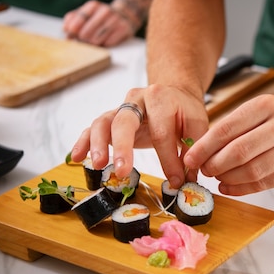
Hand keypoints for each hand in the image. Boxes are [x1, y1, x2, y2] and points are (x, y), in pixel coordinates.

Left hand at [63, 0, 136, 46]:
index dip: (71, 33)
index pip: (76, 22)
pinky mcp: (123, 30)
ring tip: (95, 40)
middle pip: (85, 33)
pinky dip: (105, 45)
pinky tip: (106, 40)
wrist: (126, 14)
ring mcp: (115, 20)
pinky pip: (108, 44)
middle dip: (83, 40)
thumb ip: (73, 20)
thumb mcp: (87, 13)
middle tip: (85, 40)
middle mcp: (104, 11)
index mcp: (93, 5)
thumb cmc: (102, 17)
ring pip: (95, 40)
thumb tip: (67, 33)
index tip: (71, 37)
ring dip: (93, 43)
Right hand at [70, 84, 209, 187]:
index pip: (161, 133)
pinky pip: (93, 128)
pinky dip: (83, 142)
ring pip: (103, 122)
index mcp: (161, 98)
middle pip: (124, 121)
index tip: (176, 181)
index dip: (168, 160)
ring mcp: (121, 107)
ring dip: (97, 144)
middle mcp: (137, 99)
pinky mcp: (111, 118)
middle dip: (122, 147)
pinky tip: (77, 158)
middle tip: (122, 171)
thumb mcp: (197, 125)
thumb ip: (193, 149)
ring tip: (98, 166)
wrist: (173, 92)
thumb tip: (188, 178)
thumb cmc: (185, 111)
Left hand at [183, 94, 273, 195]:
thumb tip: (203, 148)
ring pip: (252, 169)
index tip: (191, 157)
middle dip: (214, 164)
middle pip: (239, 151)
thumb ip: (239, 125)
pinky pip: (265, 183)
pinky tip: (230, 187)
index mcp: (268, 105)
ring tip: (217, 178)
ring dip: (228, 178)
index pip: (228, 128)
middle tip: (203, 170)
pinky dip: (243, 188)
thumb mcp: (266, 109)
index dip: (205, 147)